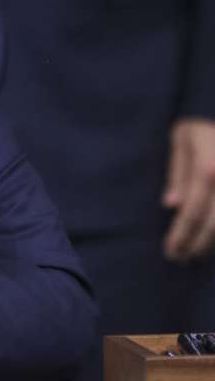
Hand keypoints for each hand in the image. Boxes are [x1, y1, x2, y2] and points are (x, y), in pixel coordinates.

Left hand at [163, 118, 214, 260]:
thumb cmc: (198, 122)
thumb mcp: (180, 141)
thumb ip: (178, 174)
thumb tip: (172, 206)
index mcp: (208, 170)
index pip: (192, 213)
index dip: (181, 236)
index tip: (170, 251)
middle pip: (214, 225)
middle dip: (197, 246)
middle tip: (181, 259)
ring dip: (214, 242)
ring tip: (197, 252)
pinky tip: (212, 237)